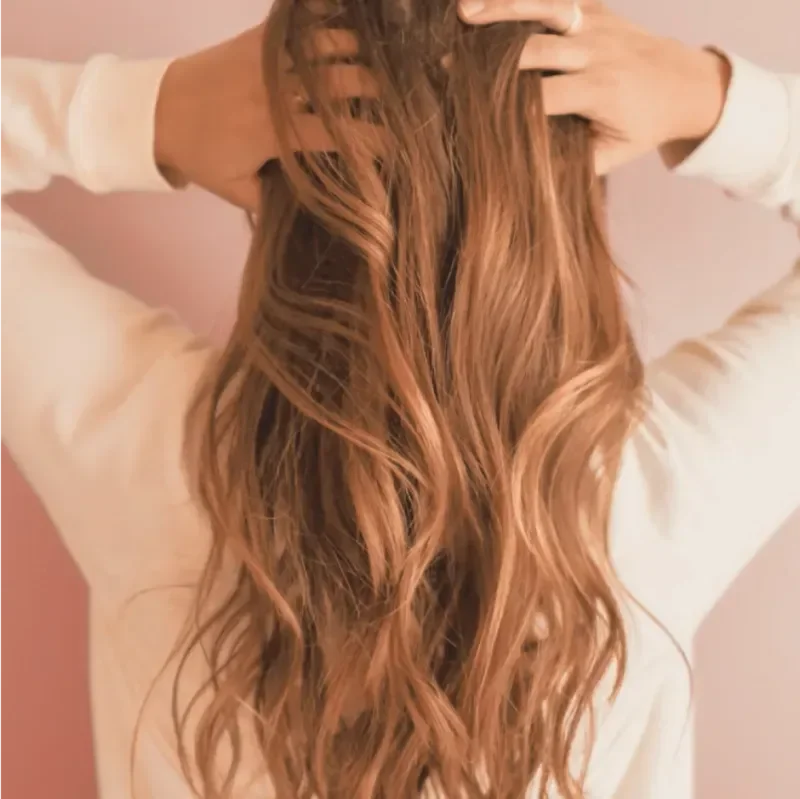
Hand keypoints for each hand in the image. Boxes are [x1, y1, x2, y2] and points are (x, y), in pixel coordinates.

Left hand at [154, 24, 373, 209]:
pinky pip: (296, 24)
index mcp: (276, 134)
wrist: (155, 112)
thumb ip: (271, 203)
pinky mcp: (255, 39)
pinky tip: (346, 20)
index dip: (371, 139)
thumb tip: (308, 218)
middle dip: (374, 89)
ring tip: (378, 59)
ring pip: (324, 47)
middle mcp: (276, 94)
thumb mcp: (235, 190)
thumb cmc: (200, 156)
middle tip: (396, 96)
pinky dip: (323, 19)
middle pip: (340, 84)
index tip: (394, 144)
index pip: (336, 136)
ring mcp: (266, 61)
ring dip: (357, 50)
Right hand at [458, 0, 731, 173]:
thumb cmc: (642, 127)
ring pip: (544, 9)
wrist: (686, 84)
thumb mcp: (612, 155)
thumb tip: (522, 169)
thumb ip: (571, 161)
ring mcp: (598, 23)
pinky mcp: (596, 7)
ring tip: (463, 12)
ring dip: (502, 8)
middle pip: (534, 49)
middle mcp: (600, 51)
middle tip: (447, 66)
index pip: (541, 96)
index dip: (502, 104)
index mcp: (602, 91)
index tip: (467, 111)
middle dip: (489, 59)